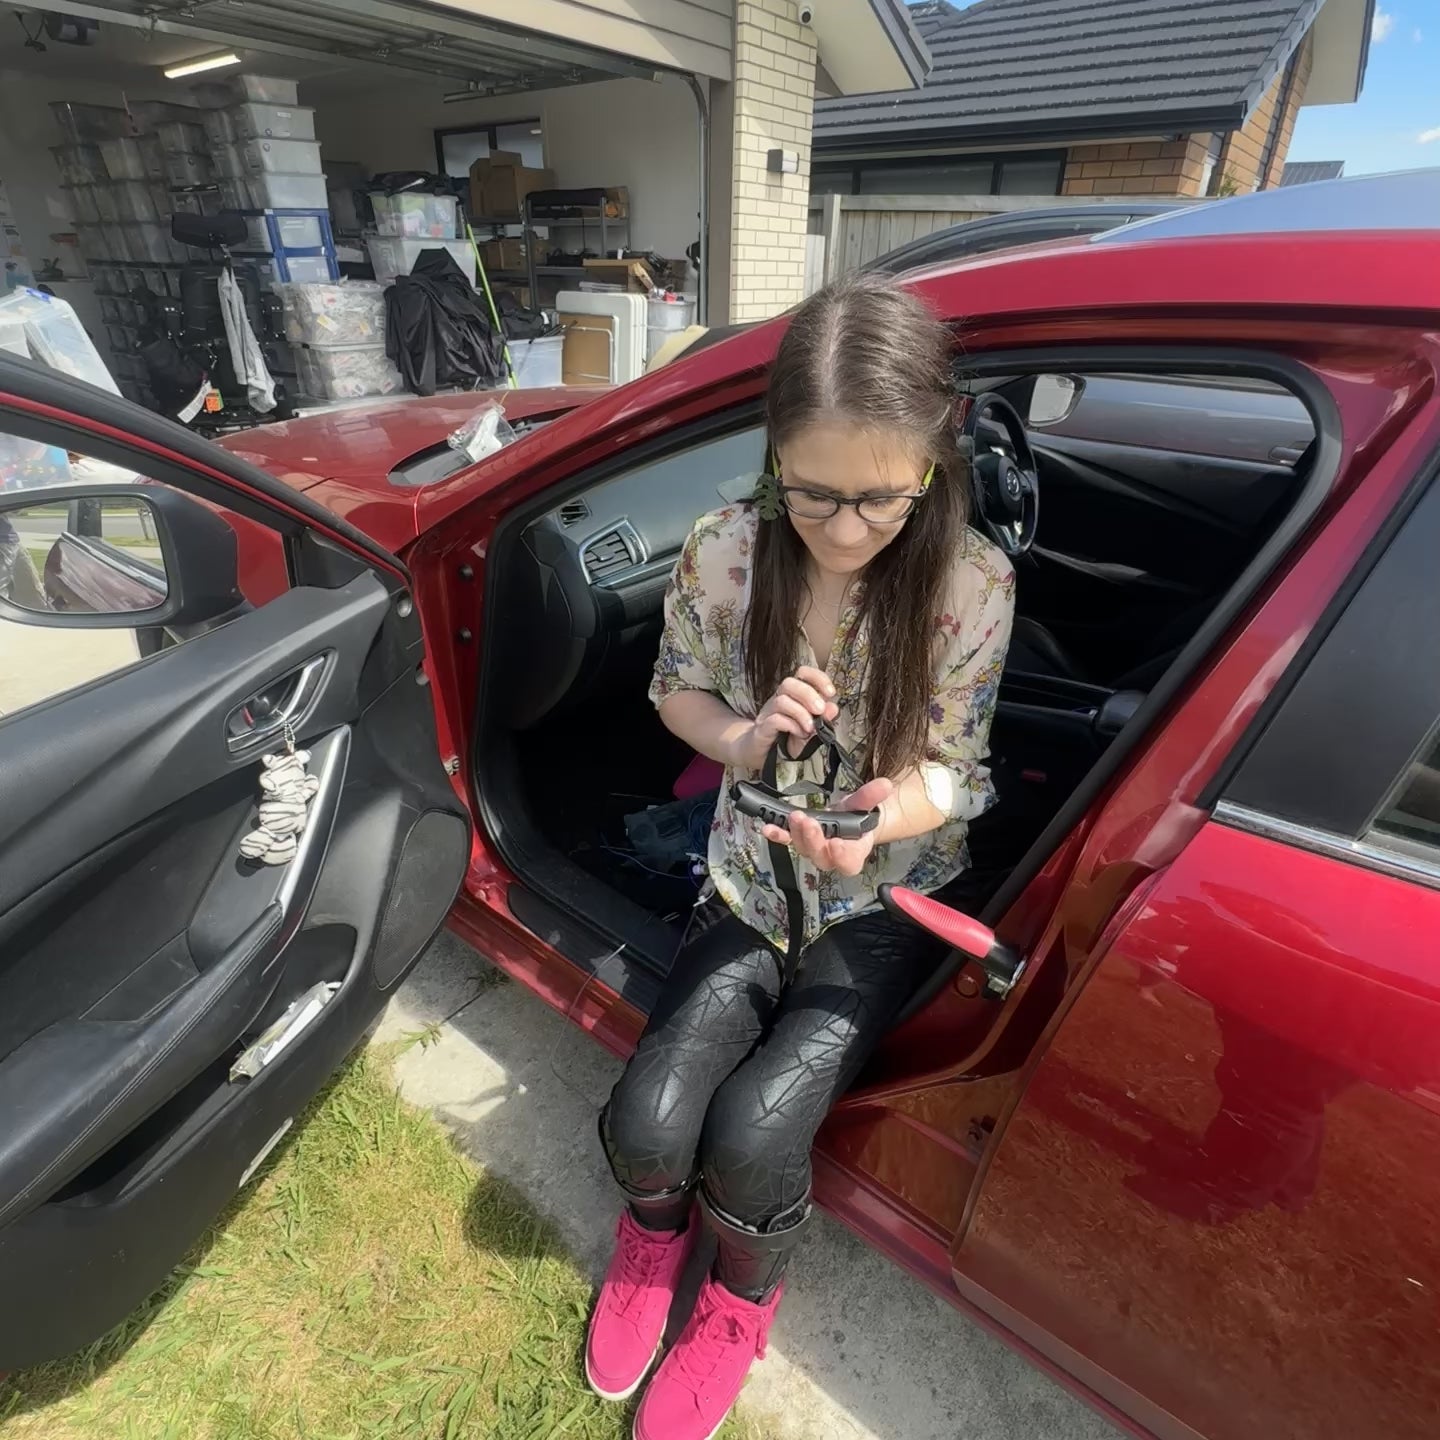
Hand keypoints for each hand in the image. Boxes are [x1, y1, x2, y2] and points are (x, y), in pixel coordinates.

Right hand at [731, 665, 839, 771]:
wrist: (763, 754)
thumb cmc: (787, 739)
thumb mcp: (810, 730)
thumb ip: (822, 720)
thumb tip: (833, 708)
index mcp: (792, 695)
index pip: (802, 673)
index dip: (817, 678)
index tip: (831, 693)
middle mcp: (778, 699)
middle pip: (789, 682)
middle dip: (808, 694)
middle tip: (819, 711)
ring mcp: (768, 713)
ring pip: (782, 700)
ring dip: (801, 713)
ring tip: (810, 728)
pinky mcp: (762, 728)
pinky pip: (775, 719)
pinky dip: (791, 725)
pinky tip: (799, 734)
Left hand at [762, 777, 894, 876]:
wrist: (848, 819)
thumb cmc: (859, 817)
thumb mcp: (866, 804)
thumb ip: (872, 796)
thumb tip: (885, 784)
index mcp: (853, 852)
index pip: (849, 863)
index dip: (842, 856)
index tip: (837, 843)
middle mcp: (831, 855)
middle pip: (821, 856)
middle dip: (813, 840)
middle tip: (810, 823)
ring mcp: (813, 848)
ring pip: (803, 848)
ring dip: (797, 833)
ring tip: (795, 816)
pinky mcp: (799, 839)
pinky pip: (787, 840)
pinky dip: (778, 835)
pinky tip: (768, 828)